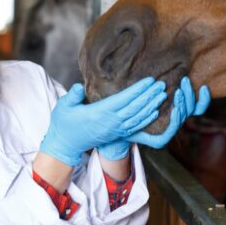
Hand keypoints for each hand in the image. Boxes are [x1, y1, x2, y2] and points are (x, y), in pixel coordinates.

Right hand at [39, 77, 166, 165]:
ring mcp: (114, 129)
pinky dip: (146, 119)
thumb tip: (79, 86)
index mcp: (99, 113)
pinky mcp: (116, 133)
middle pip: (135, 107)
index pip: (123, 100)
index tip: (150, 81)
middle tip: (162, 84)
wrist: (66, 144)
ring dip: (151, 106)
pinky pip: (135, 126)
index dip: (138, 90)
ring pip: (138, 117)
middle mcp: (110, 122)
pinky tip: (154, 111)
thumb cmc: (64, 123)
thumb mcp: (63, 107)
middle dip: (149, 96)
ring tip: (162, 95)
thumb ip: (72, 96)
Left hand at [129, 76, 209, 148]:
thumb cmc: (134, 108)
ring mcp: (168, 132)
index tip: (204, 86)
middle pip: (192, 109)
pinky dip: (175, 117)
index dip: (204, 99)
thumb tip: (169, 72)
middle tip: (184, 80)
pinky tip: (175, 108)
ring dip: (183, 102)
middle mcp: (175, 122)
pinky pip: (172, 128)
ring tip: (178, 91)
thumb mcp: (149, 94)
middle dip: (190, 93)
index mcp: (176, 113)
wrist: (118, 128)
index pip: (198, 108)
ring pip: (183, 116)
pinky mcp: (160, 141)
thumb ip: (160, 86)